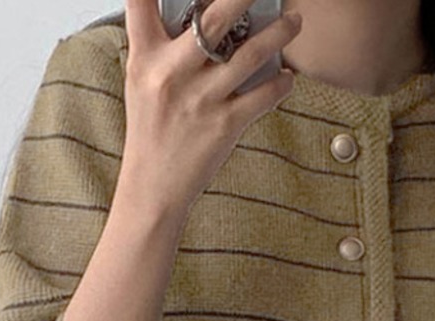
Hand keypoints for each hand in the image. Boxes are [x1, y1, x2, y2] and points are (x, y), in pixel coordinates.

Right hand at [120, 0, 302, 219]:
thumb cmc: (151, 129)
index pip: (141, 3)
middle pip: (212, 19)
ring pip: (248, 55)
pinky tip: (287, 77)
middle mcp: (172, 73)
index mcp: (146, 58)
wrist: (153, 187)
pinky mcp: (224, 125)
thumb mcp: (140, 80)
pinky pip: (262, 97)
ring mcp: (201, 99)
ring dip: (278, 34)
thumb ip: (157, 44)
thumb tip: (192, 12)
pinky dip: (280, 84)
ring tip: (294, 22)